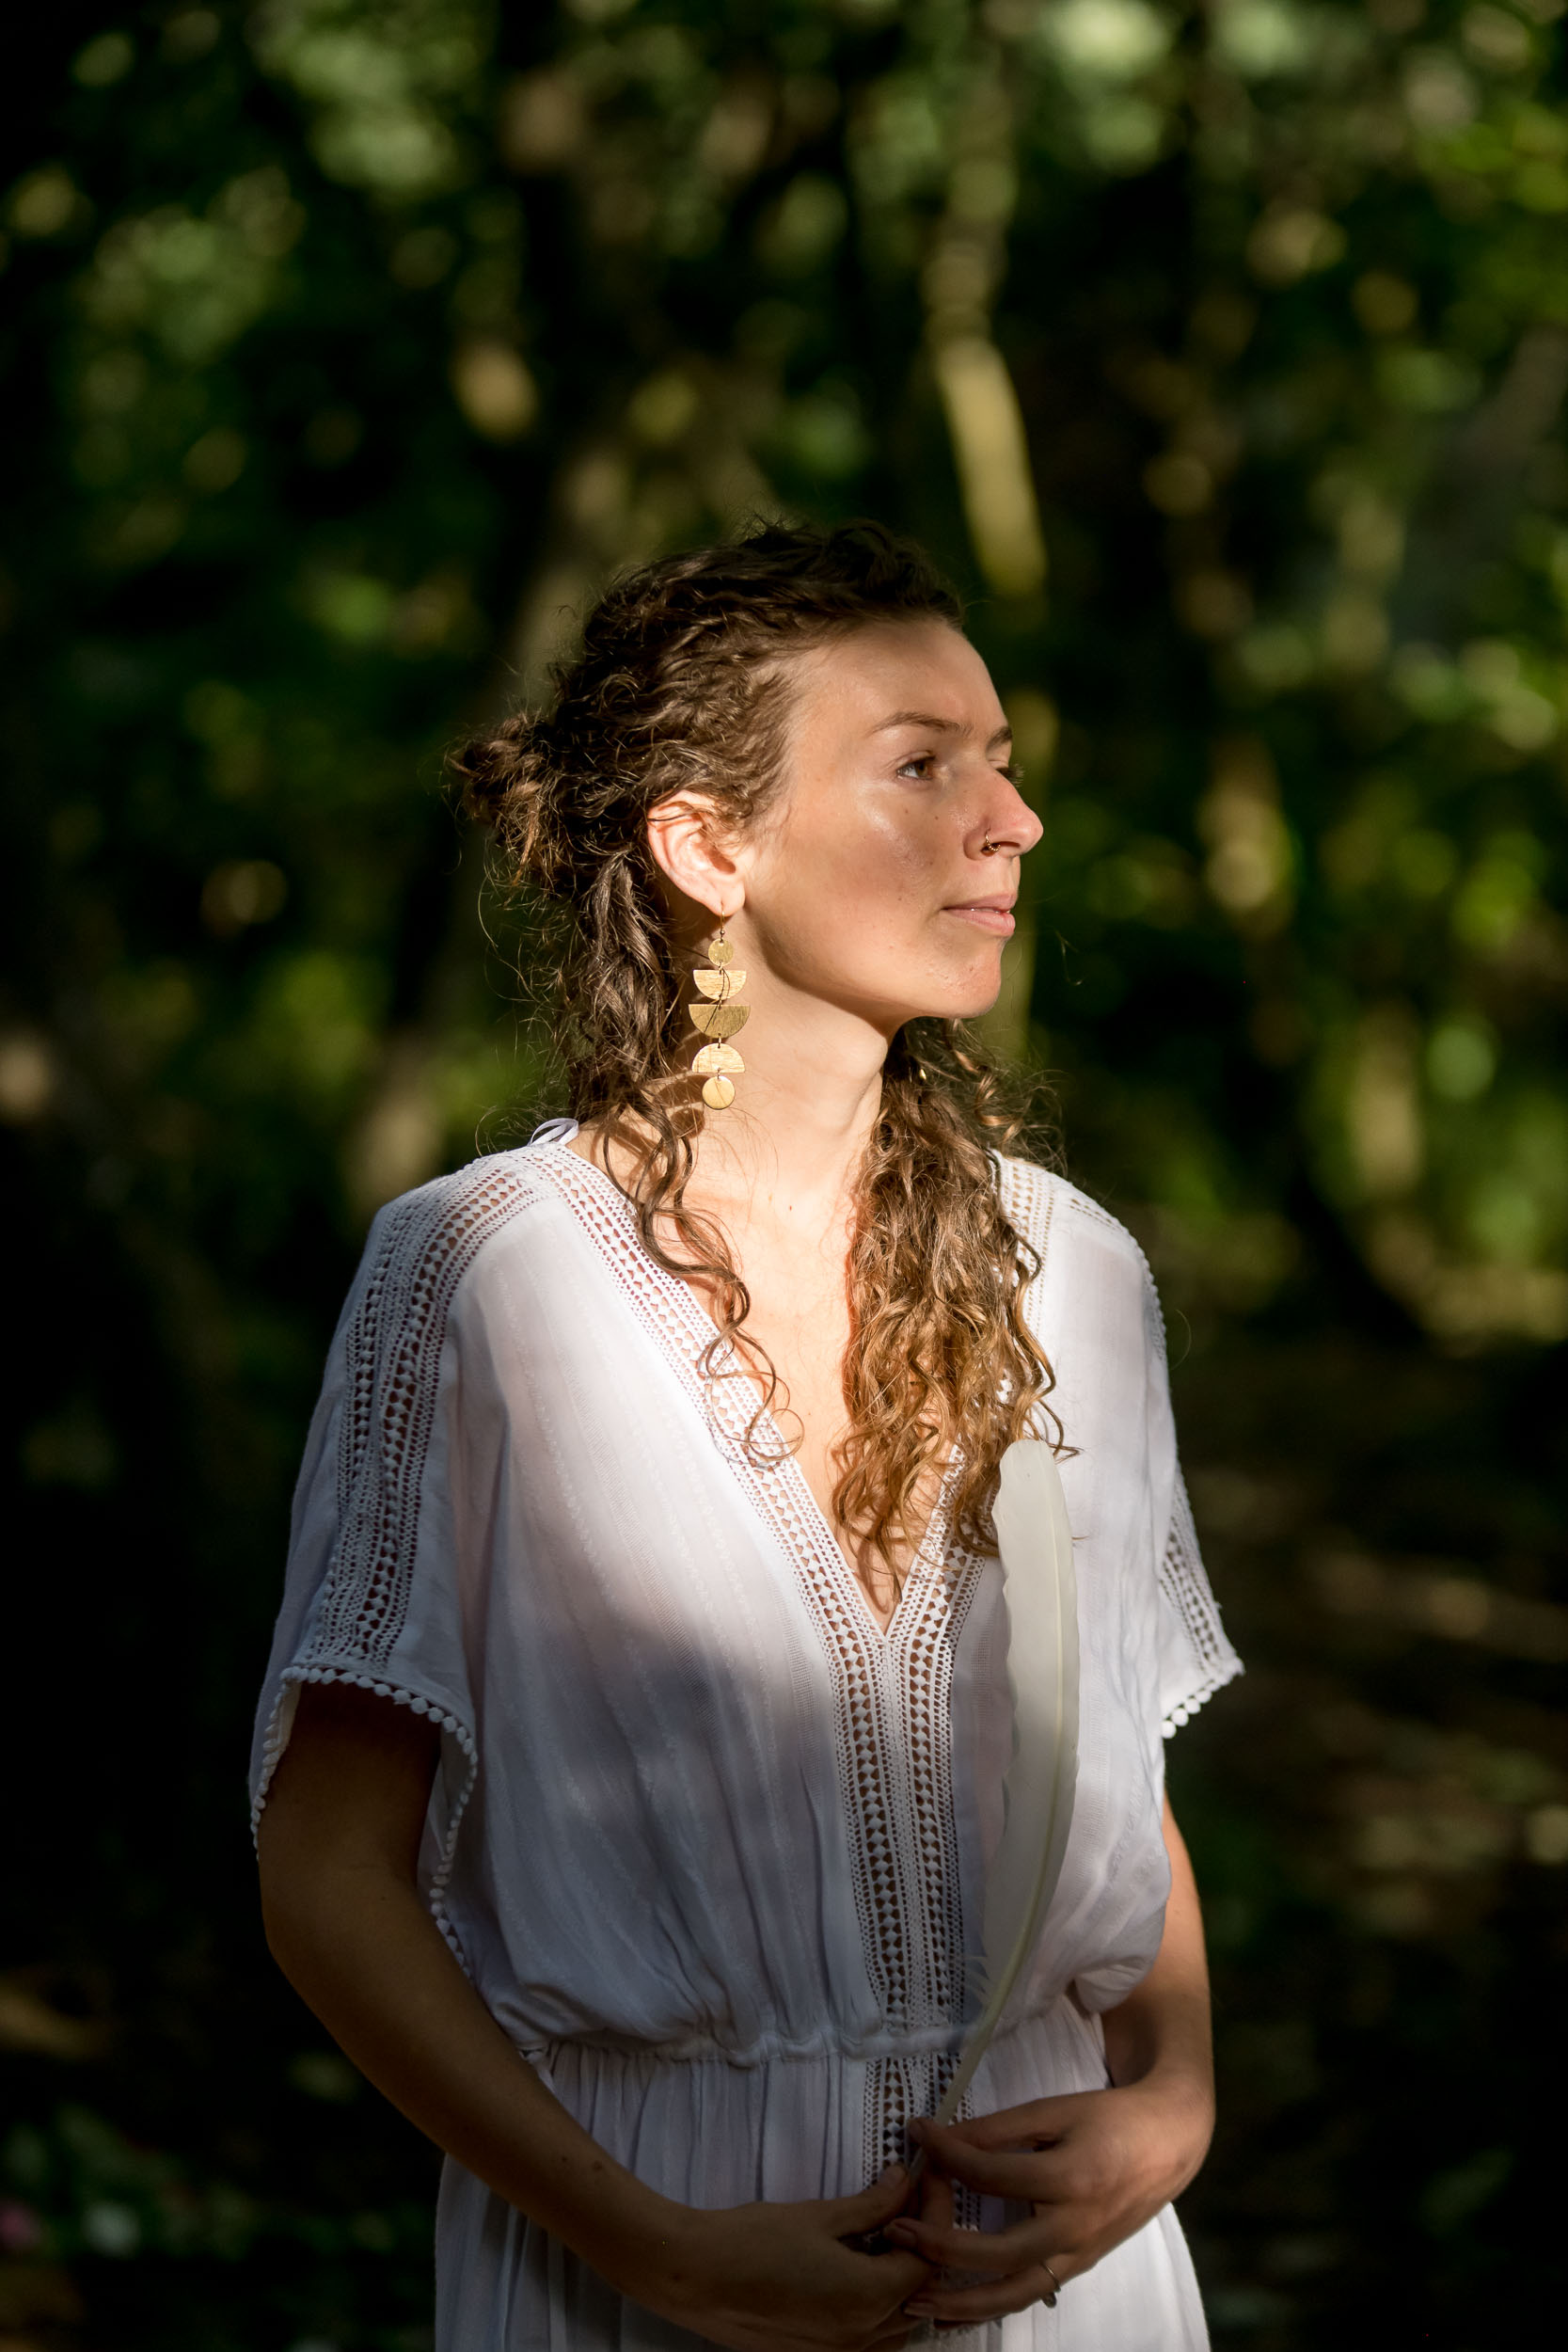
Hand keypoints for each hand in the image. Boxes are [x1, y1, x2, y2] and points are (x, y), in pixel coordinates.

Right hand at [643, 2165, 934, 2351]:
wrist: (696, 2276)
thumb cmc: (752, 2241)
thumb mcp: (818, 2216)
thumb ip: (870, 2205)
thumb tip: (903, 2182)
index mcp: (865, 2299)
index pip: (926, 2259)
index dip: (933, 2214)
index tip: (927, 2177)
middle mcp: (860, 2337)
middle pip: (919, 2293)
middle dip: (923, 2242)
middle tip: (913, 2197)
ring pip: (899, 2321)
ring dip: (904, 2278)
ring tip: (889, 2230)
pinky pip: (870, 2335)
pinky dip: (880, 2303)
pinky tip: (862, 2265)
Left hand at [882, 2073, 1213, 2326]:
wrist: (1167, 2144)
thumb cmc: (1108, 2119)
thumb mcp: (1054, 2110)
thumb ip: (998, 2129)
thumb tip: (941, 2138)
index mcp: (1071, 2178)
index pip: (992, 2173)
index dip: (948, 2154)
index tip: (916, 2135)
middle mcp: (1075, 2227)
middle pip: (998, 2252)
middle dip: (941, 2247)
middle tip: (896, 2232)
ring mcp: (1078, 2255)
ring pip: (1014, 2293)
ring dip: (961, 2303)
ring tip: (913, 2301)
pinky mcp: (1077, 2268)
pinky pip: (1027, 2295)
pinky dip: (989, 2308)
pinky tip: (953, 2313)